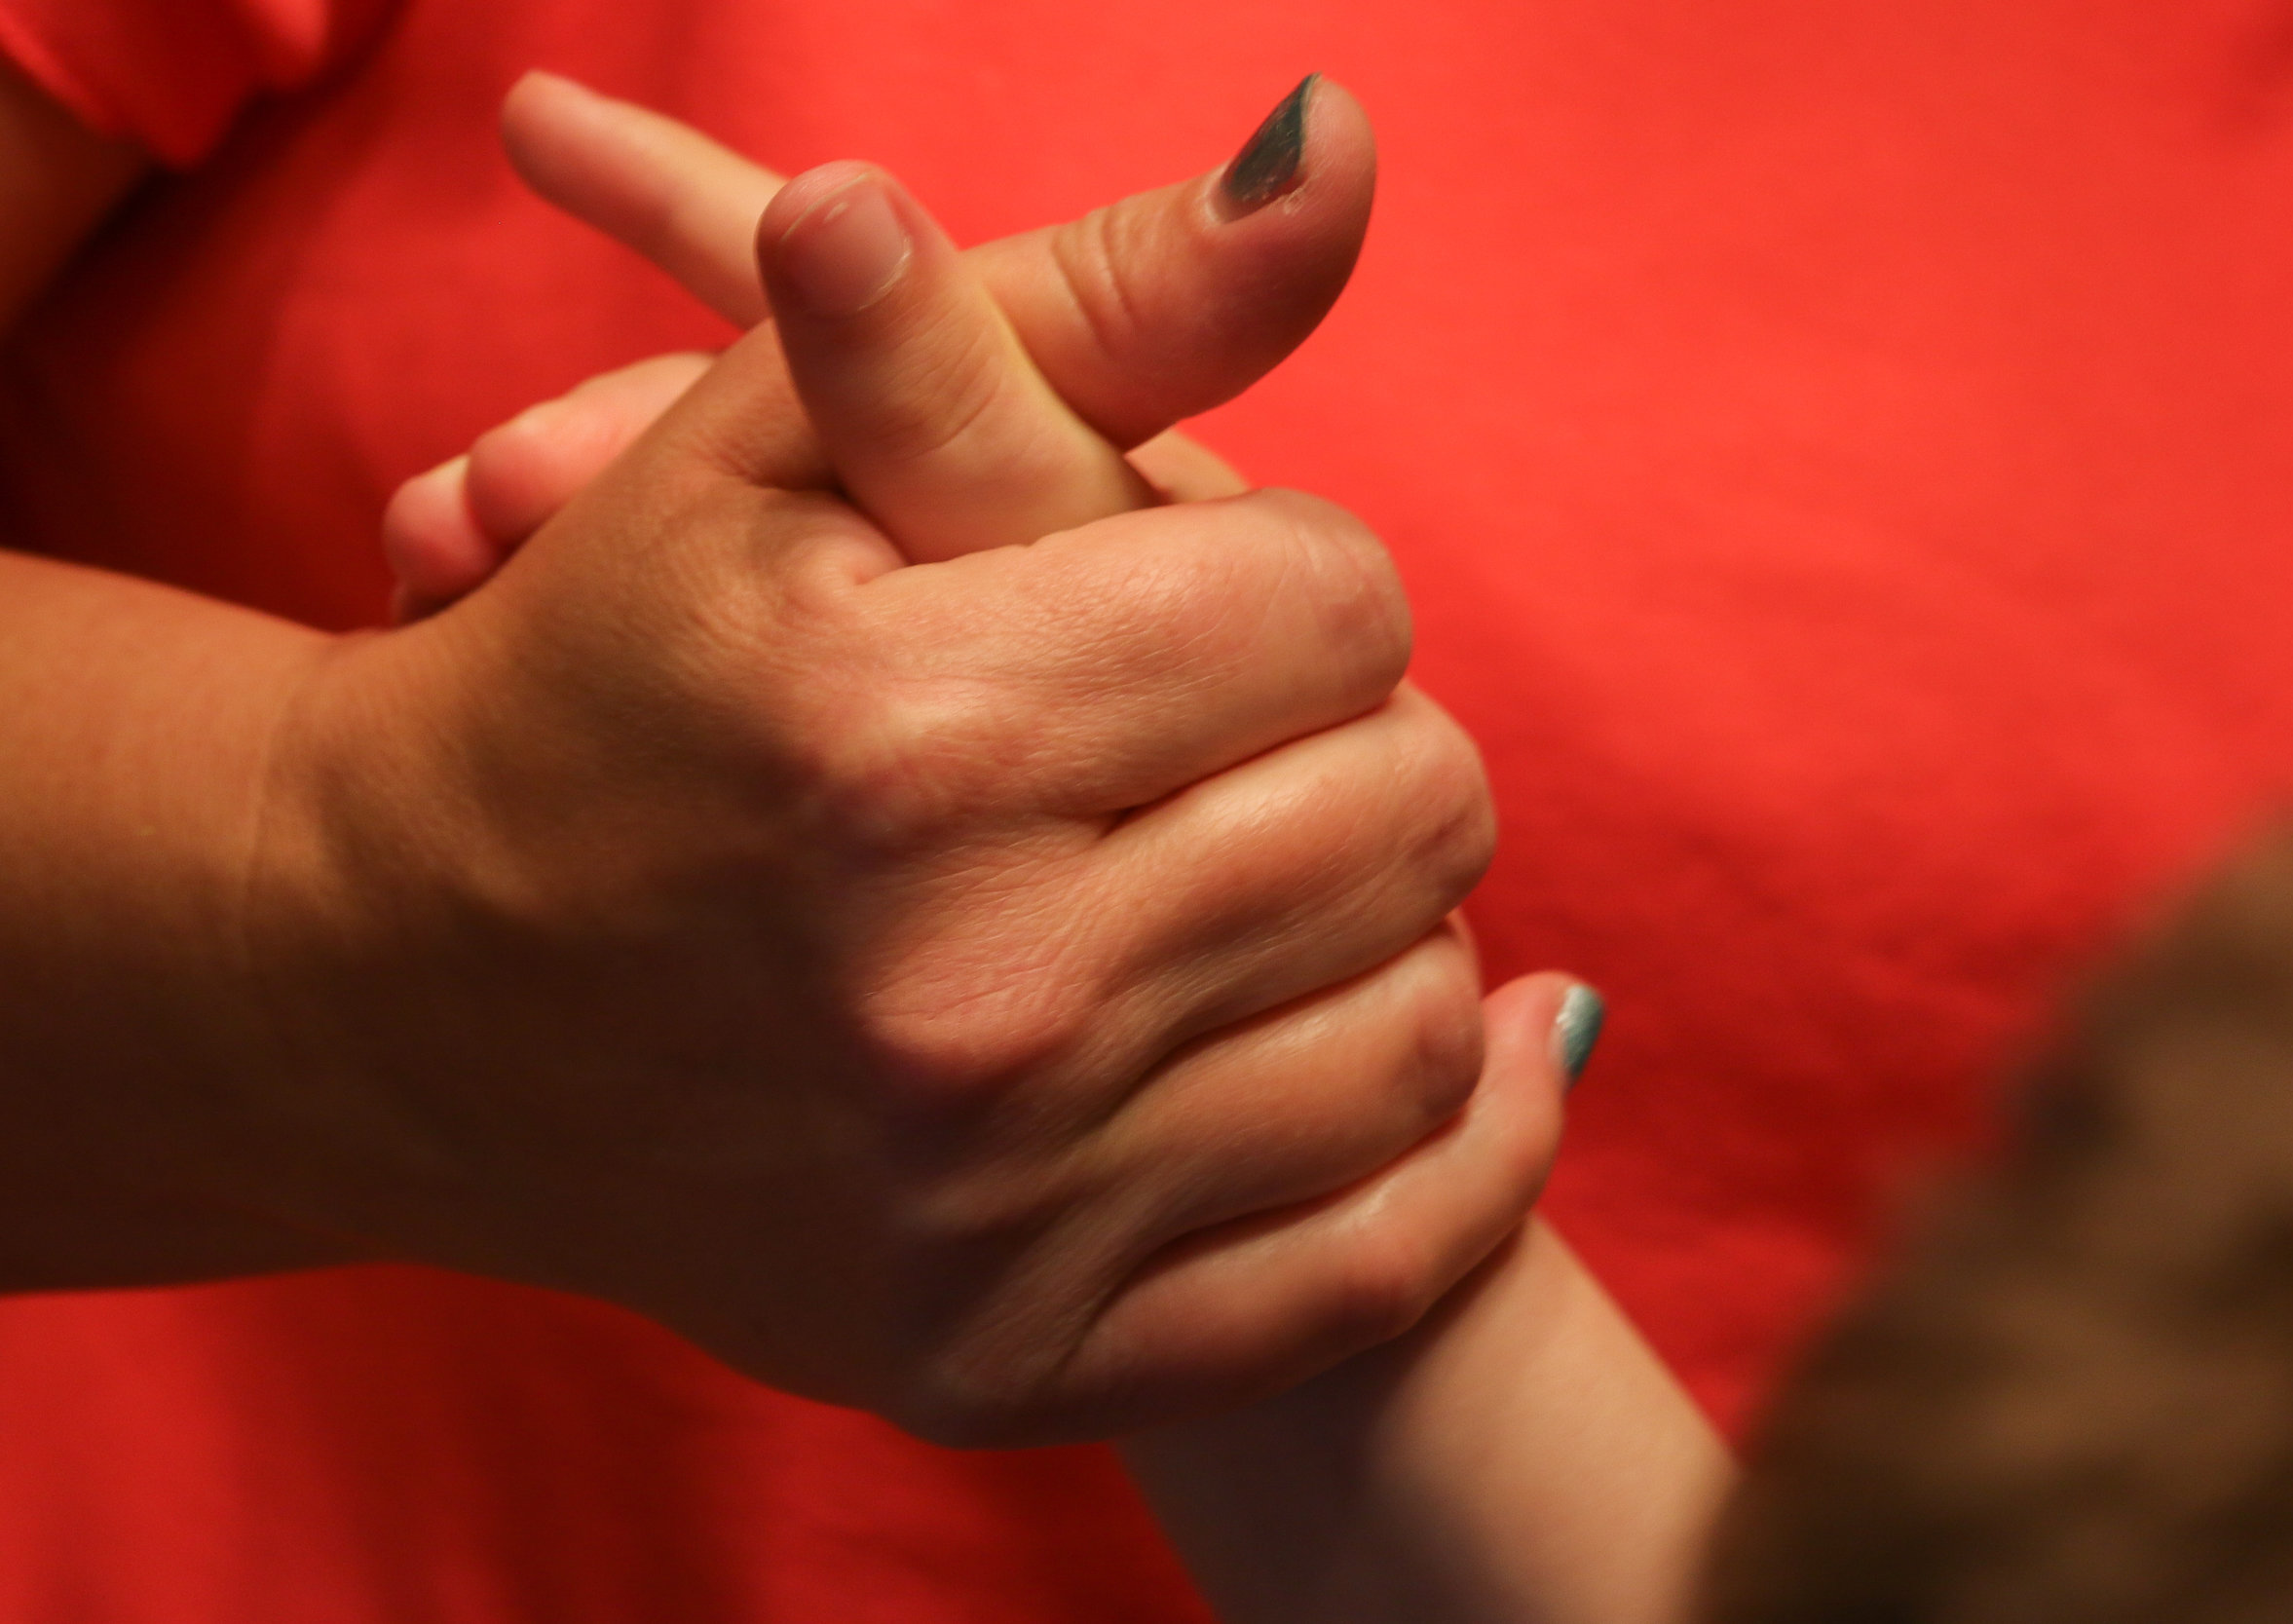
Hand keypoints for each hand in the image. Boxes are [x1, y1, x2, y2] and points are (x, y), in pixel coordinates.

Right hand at [228, 84, 1571, 1447]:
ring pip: (1423, 1020)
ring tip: (1286, 876)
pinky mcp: (1012, 1360)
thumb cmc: (606, 678)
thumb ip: (1084, 302)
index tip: (1217, 602)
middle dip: (1358, 735)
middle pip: (1408, 804)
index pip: (1336, 599)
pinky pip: (1384, 1260)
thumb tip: (1338, 142)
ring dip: (1395, 921)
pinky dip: (1470, 1146)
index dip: (1298, 576)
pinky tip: (1475, 1046)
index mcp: (912, 732)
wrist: (403, 996)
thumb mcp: (789, 443)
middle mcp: (962, 991)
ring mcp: (993, 1213)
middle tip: (1250, 737)